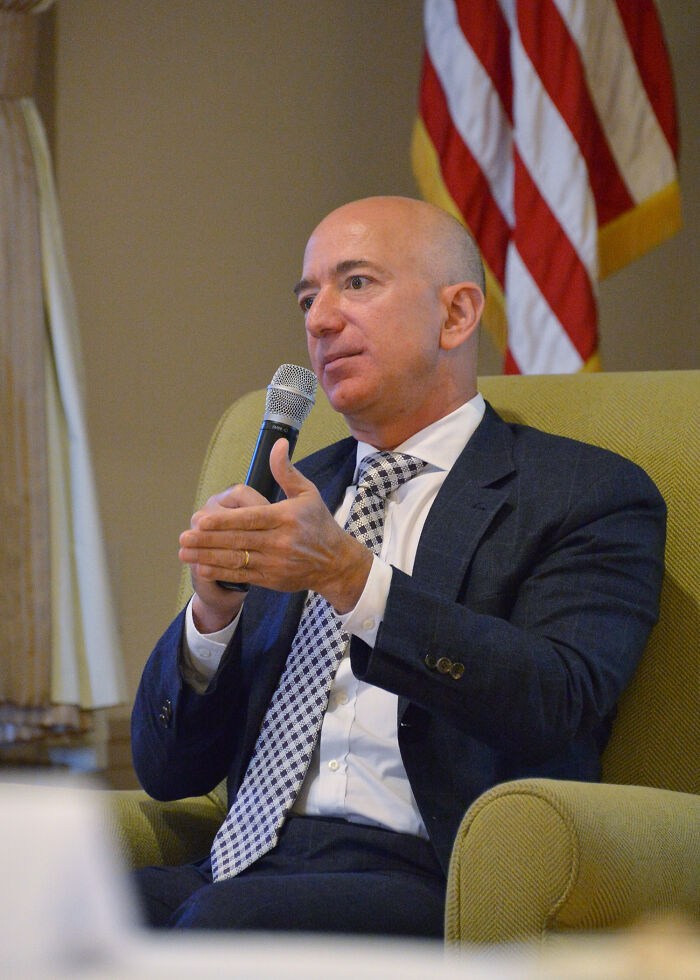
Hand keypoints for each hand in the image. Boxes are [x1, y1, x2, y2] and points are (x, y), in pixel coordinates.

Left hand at [178, 439, 372, 614]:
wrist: (335, 563)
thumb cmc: (318, 524)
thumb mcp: (307, 493)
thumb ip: (286, 471)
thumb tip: (277, 444)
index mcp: (286, 518)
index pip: (250, 519)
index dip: (224, 521)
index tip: (202, 519)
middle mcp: (280, 542)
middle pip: (238, 540)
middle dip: (208, 539)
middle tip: (183, 536)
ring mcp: (275, 563)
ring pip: (236, 559)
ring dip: (207, 556)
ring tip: (184, 552)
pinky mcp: (272, 579)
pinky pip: (242, 576)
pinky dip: (221, 572)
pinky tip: (202, 566)